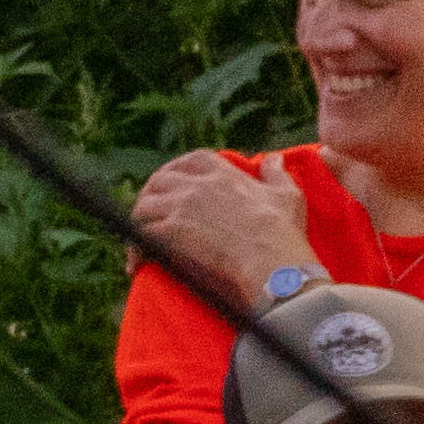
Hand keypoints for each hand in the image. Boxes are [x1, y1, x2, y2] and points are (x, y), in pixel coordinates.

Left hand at [134, 153, 320, 300]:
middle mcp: (196, 185)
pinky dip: (135, 249)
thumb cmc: (282, 232)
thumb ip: (276, 174)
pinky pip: (139, 235)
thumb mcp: (287, 195)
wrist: (270, 261)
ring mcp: (181, 206)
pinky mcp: (170, 231)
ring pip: (143, 206)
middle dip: (151, 195)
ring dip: (139, 222)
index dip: (178, 170)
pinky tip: (138, 264)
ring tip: (141, 240)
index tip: (173, 184)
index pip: (191, 161)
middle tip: (151, 215)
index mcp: (222, 174)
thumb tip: (273, 158)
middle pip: (158, 180)